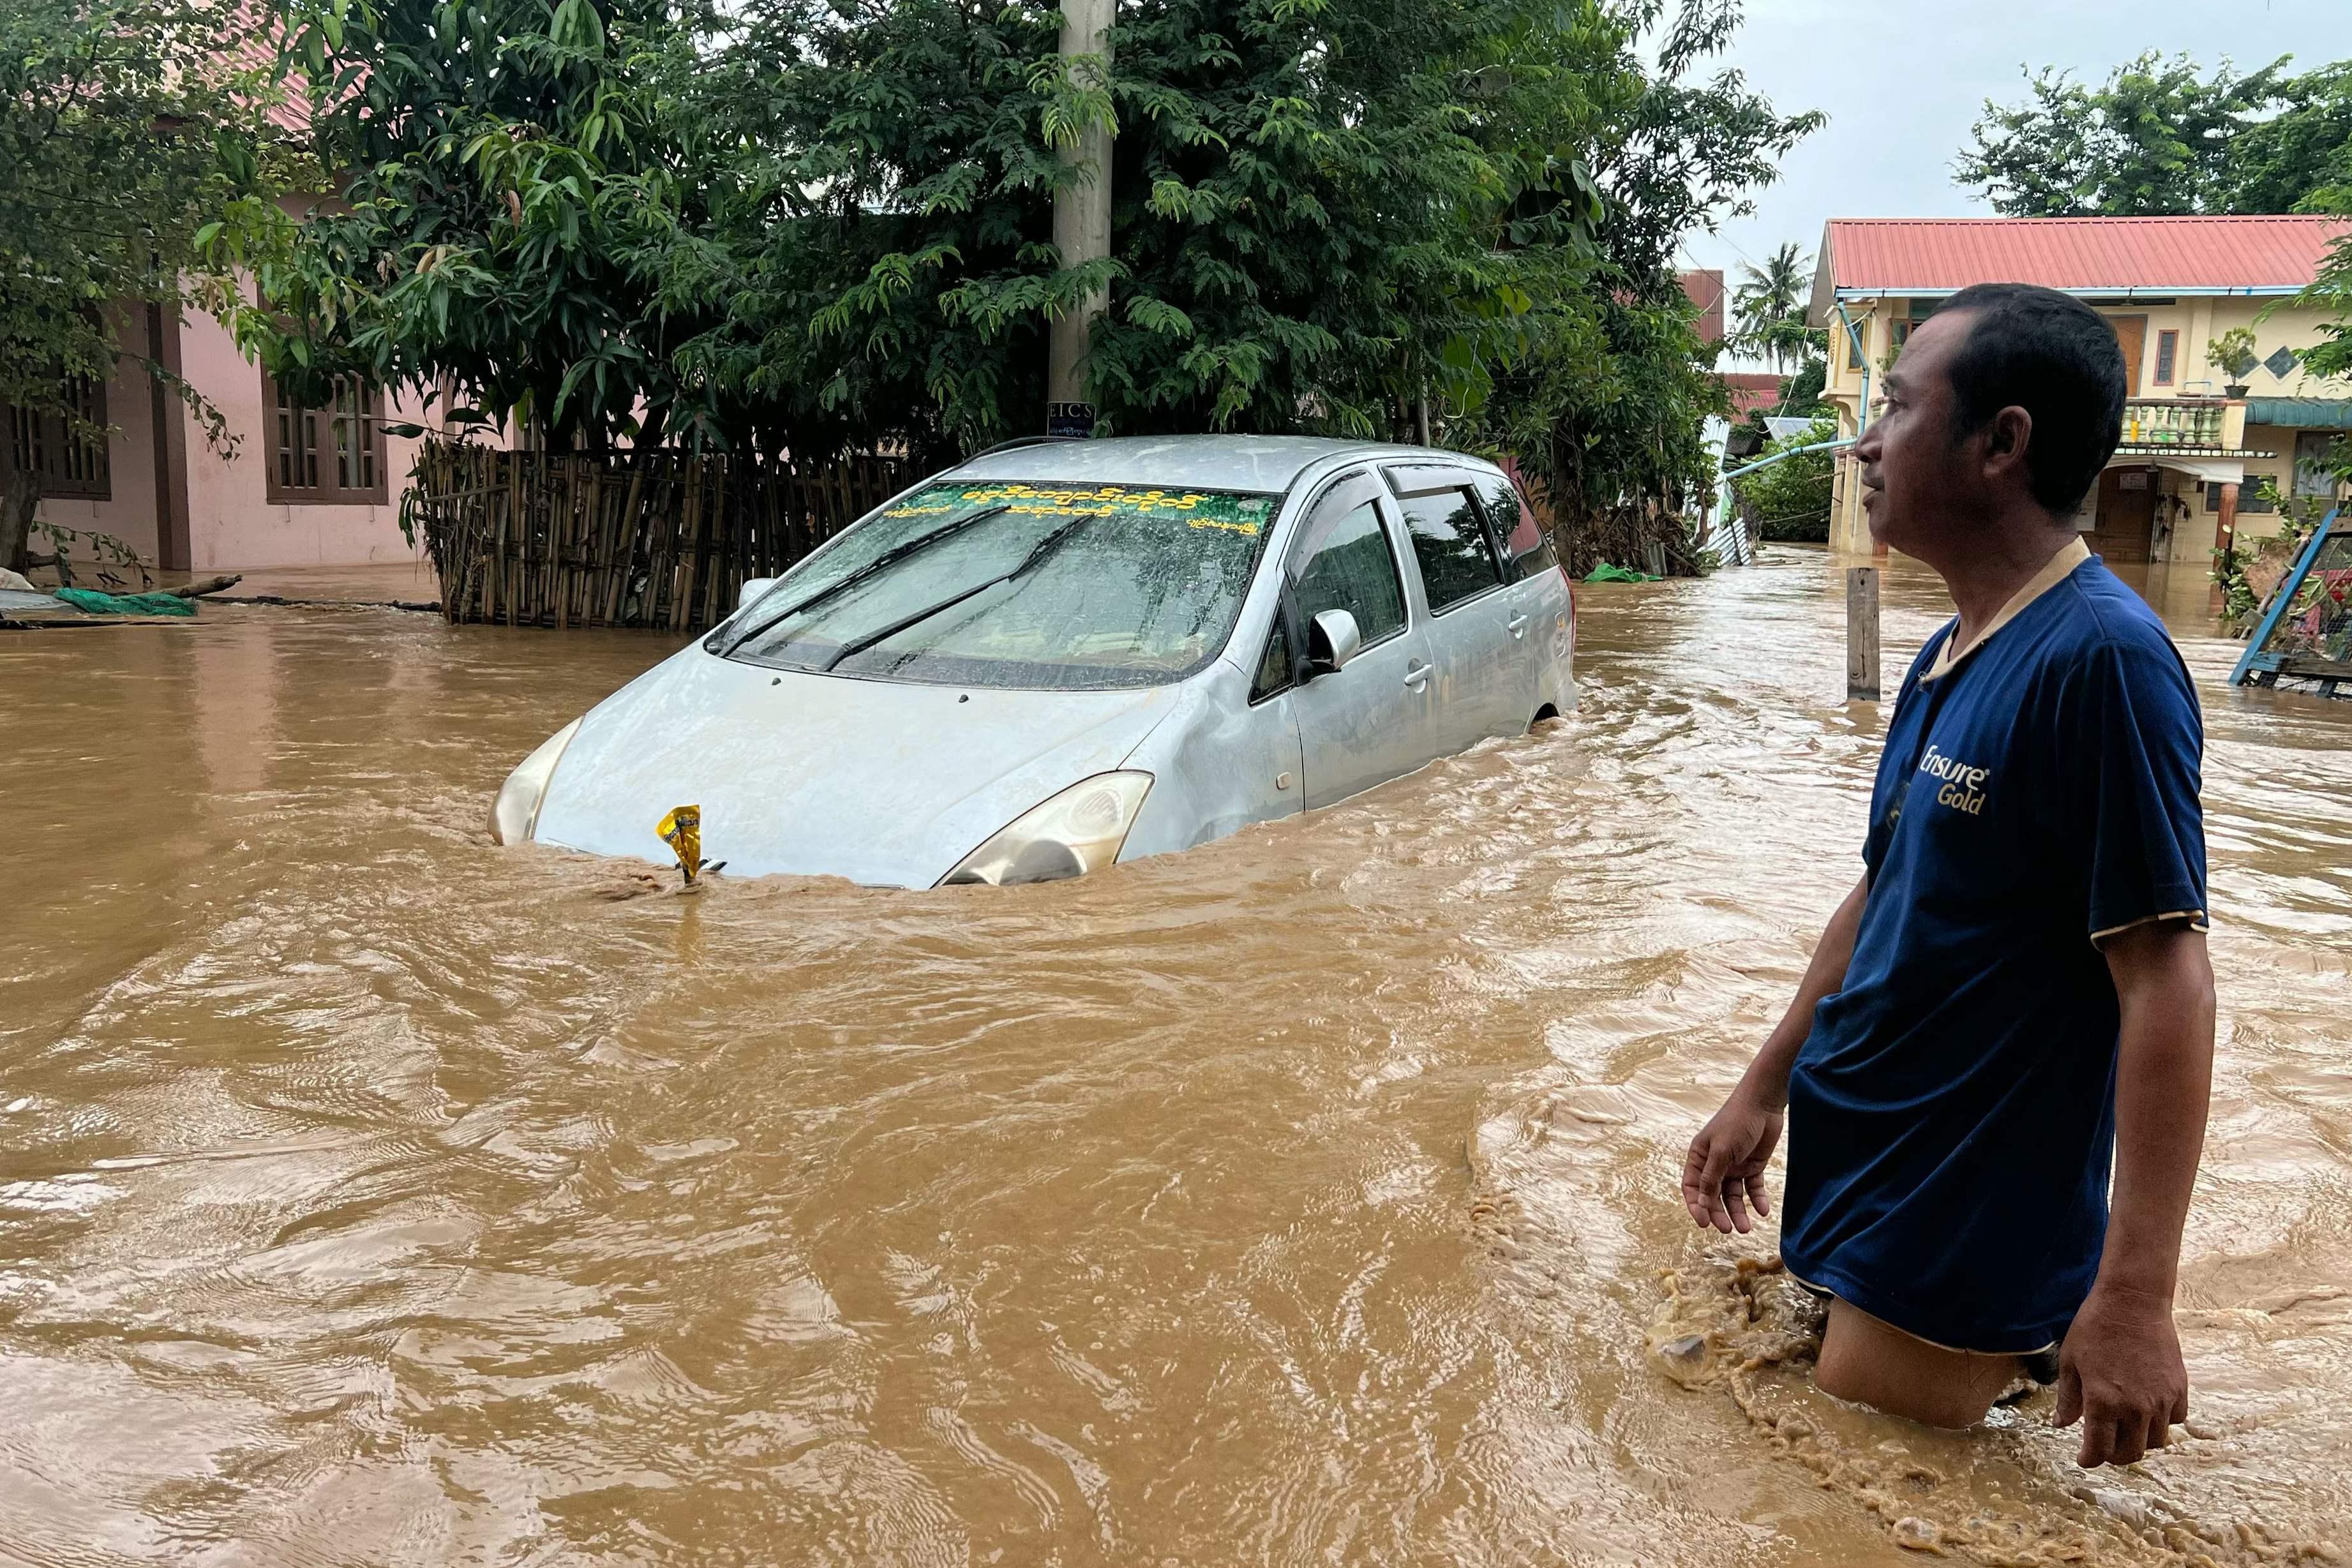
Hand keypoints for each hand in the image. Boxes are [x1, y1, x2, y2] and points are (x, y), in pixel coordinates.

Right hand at [1681, 1086, 1783, 1234]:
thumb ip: (1712, 1178)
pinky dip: (1757, 1200)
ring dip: (1738, 1212)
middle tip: (1728, 1230)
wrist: (1763, 1104)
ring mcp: (1734, 1166)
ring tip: (1746, 1228)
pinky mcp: (1752, 1166)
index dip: (1696, 1206)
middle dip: (1719, 1213)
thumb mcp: (1721, 1151)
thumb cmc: (1736, 1122)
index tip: (1704, 1223)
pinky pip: (1753, 1188)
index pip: (1692, 1188)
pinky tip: (1763, 1211)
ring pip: (1733, 1196)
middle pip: (1713, 1196)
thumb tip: (1702, 1204)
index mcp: (1699, 1158)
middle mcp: (1714, 1164)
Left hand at [2054, 1282, 2189, 1466]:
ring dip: (2139, 1442)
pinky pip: (2174, 1421)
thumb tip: (2061, 1425)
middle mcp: (2135, 1407)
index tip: (2085, 1460)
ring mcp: (2160, 1400)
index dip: (2090, 1460)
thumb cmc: (2094, 1327)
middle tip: (2104, 1448)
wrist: (2133, 1302)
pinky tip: (2147, 1412)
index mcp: (2103, 1402)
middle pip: (2130, 1453)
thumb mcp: (2070, 1361)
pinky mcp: (2179, 1389)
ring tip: (2125, 1431)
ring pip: (2155, 1442)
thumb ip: (2068, 1398)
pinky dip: (2161, 1423)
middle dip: (2114, 1456)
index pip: (2099, 1449)